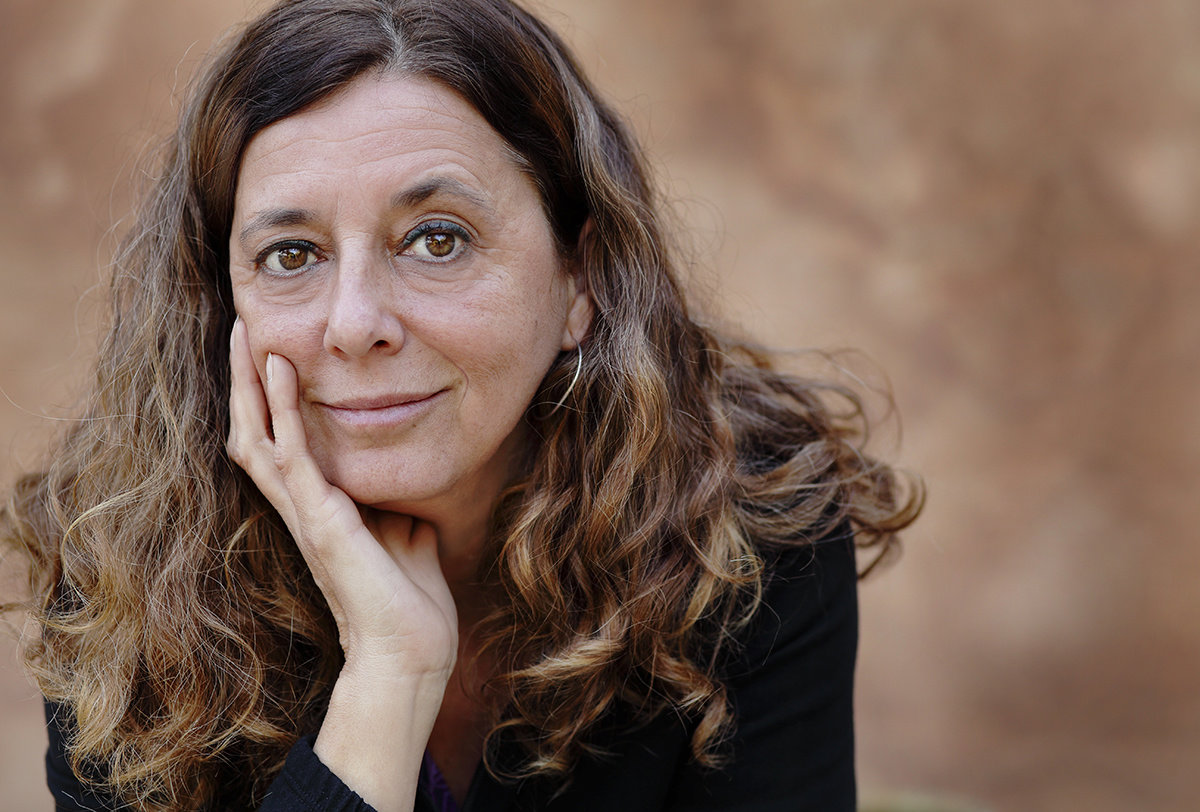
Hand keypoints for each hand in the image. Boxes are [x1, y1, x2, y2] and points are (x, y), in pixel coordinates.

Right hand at [226, 318, 457, 678]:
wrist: (409, 651)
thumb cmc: (407, 601)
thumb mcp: (403, 535)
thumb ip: (392, 507)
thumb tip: (403, 490)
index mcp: (317, 509)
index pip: (279, 443)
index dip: (266, 399)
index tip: (266, 351)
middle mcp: (300, 508)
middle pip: (254, 431)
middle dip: (244, 380)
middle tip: (240, 326)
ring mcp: (305, 514)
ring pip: (259, 435)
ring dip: (250, 383)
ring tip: (246, 332)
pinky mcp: (321, 521)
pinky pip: (293, 454)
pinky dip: (282, 409)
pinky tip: (279, 369)